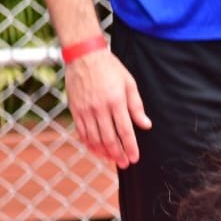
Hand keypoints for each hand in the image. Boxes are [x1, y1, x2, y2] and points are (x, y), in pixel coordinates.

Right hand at [66, 49, 149, 166]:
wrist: (84, 57)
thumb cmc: (111, 69)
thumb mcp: (129, 84)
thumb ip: (136, 106)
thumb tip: (145, 125)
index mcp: (116, 101)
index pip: (125, 131)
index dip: (130, 147)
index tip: (135, 158)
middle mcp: (99, 108)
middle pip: (109, 138)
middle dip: (118, 154)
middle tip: (125, 164)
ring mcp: (85, 110)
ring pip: (94, 138)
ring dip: (103, 152)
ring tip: (112, 160)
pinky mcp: (75, 110)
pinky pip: (82, 132)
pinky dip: (89, 143)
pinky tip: (96, 150)